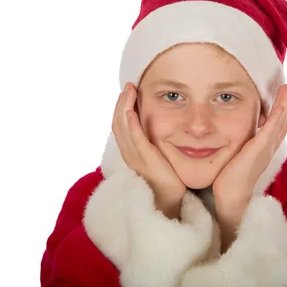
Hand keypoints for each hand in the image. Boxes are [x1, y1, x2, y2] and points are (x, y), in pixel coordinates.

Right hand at [112, 82, 186, 218]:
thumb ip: (156, 144)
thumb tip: (163, 130)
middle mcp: (128, 152)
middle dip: (121, 102)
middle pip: (117, 122)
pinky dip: (130, 123)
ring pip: (122, 127)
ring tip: (128, 91)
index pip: (121, 125)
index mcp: (131, 151)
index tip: (127, 93)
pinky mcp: (144, 159)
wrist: (169, 199)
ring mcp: (134, 156)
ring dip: (124, 106)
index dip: (122, 108)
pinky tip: (130, 111)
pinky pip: (133, 138)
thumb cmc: (168, 179)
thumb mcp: (158, 157)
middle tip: (128, 86)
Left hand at [213, 85, 286, 250]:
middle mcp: (268, 148)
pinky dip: (279, 115)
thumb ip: (238, 147)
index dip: (281, 114)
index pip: (275, 128)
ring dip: (286, 105)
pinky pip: (273, 128)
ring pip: (280, 123)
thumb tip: (228, 138)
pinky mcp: (260, 149)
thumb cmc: (229, 180)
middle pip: (282, 123)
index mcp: (263, 150)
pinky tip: (283, 103)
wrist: (230, 196)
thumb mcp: (236, 157)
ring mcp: (266, 148)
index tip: (284, 99)